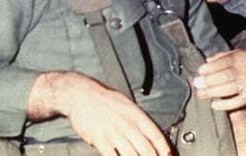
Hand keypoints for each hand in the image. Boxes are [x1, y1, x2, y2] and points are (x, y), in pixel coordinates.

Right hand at [29, 72, 172, 154]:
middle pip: (147, 149)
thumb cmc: (103, 99)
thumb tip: (149, 133)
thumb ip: (137, 119)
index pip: (156, 135)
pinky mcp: (101, 140)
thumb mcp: (125, 103)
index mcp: (136, 115)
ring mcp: (114, 133)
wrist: (80, 95)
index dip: (164, 149)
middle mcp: (127, 124)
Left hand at [193, 49, 245, 111]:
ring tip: (201, 94)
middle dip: (206, 82)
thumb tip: (207, 60)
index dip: (207, 69)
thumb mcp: (240, 52)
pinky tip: (214, 105)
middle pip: (220, 77)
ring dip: (211, 93)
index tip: (199, 73)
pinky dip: (224, 104)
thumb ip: (222, 56)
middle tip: (196, 85)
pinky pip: (235, 102)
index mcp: (237, 59)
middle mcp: (240, 71)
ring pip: (225, 89)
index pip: (218, 64)